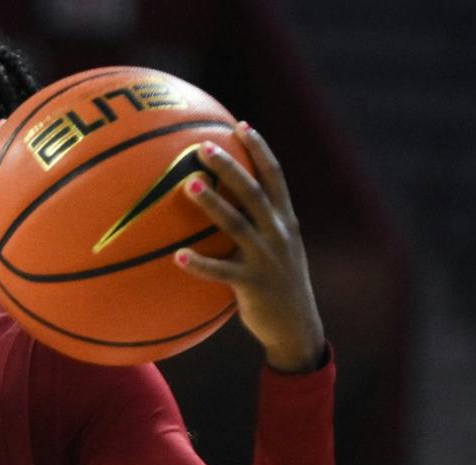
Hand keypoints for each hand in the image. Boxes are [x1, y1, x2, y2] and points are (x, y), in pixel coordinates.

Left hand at [176, 125, 326, 372]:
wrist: (296, 328)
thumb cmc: (276, 285)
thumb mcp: (276, 249)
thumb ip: (258, 225)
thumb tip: (227, 203)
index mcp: (284, 221)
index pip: (274, 176)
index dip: (259, 149)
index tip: (240, 125)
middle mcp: (278, 234)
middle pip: (253, 191)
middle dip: (230, 165)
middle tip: (204, 147)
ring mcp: (267, 258)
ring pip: (237, 224)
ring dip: (213, 203)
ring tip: (189, 185)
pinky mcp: (253, 285)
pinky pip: (222, 272)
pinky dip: (201, 264)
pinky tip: (179, 256)